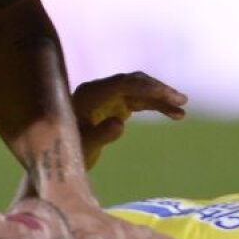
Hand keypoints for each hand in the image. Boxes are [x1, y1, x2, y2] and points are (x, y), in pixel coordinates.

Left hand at [71, 71, 187, 169]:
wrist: (57, 155)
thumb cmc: (67, 151)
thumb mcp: (82, 147)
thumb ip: (99, 134)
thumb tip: (120, 123)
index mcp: (90, 94)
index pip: (123, 83)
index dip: (147, 88)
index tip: (168, 96)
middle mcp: (100, 89)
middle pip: (135, 82)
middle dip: (158, 91)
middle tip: (181, 101)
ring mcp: (108, 95)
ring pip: (141, 90)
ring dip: (161, 99)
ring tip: (182, 111)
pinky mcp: (116, 104)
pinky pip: (141, 100)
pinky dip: (157, 106)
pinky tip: (174, 115)